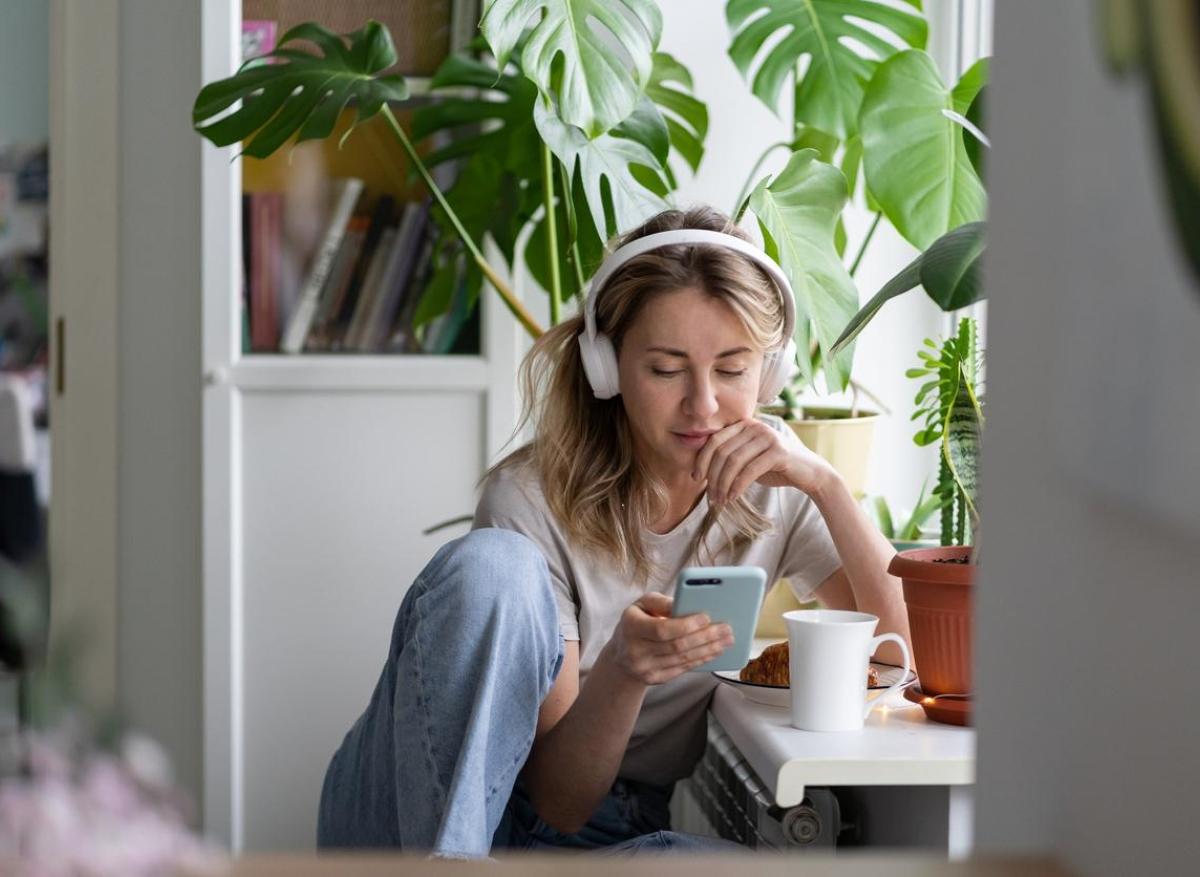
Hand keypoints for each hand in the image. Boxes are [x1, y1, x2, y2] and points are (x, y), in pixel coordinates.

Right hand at [603, 593, 733, 685]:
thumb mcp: (642, 605)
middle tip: (726, 629)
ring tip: (727, 640)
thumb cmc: (637, 622)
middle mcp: (636, 651)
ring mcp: (645, 668)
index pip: (662, 630)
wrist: (620, 656)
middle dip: (706, 637)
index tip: (707, 617)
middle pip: (677, 646)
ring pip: (683, 659)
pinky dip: (702, 659)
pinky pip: (683, 669)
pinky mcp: (655, 679)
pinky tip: (715, 651)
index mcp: (631, 627)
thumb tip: (686, 602)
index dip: (686, 625)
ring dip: (709, 649)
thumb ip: (662, 602)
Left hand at [691, 418, 834, 504]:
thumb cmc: (774, 467)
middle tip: (711, 496)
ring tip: (721, 500)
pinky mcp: (778, 452)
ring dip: (723, 484)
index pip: (714, 440)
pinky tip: (733, 497)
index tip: (695, 478)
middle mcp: (755, 426)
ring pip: (734, 461)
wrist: (809, 473)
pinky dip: (737, 486)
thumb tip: (700, 470)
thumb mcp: (748, 459)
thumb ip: (729, 458)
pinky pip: (750, 470)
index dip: (702, 460)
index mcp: (744, 424)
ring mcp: (768, 437)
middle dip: (712, 476)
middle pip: (722, 451)